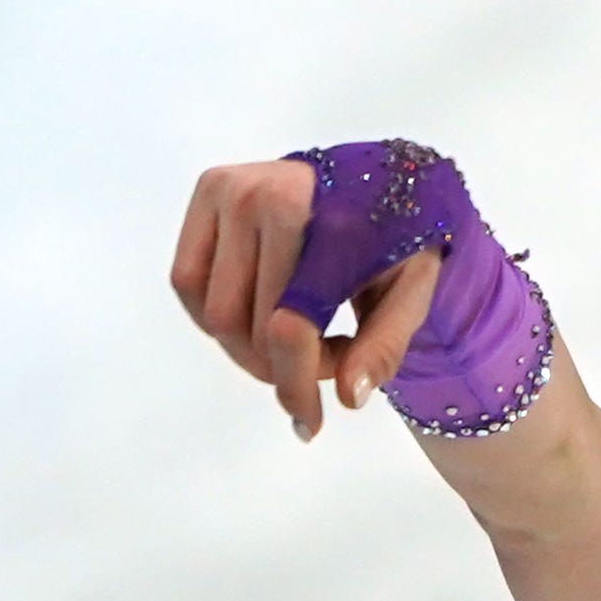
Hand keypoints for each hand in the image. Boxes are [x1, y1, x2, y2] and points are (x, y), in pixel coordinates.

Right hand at [168, 159, 442, 442]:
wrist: (377, 178)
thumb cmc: (398, 243)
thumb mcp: (412, 294)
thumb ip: (385, 347)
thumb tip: (348, 396)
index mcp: (332, 223)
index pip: (290, 326)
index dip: (296, 385)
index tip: (310, 422)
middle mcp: (273, 196)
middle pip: (249, 328)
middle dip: (284, 367)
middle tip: (327, 356)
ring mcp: (233, 188)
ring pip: (213, 313)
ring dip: (250, 347)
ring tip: (299, 331)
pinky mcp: (208, 189)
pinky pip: (187, 281)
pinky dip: (217, 315)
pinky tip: (259, 311)